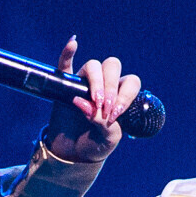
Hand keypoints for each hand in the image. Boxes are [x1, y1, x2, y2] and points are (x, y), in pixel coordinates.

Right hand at [42, 35, 141, 164]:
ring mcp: (85, 83)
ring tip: (93, 101)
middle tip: (104, 107)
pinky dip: (68, 52)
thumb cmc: (95, 144)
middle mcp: (105, 84)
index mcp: (121, 95)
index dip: (125, 95)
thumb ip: (104, 124)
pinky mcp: (66, 85)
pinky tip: (73, 44)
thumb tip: (89, 106)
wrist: (72, 153)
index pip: (130, 82)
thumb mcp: (108, 139)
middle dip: (111, 87)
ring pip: (93, 65)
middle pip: (113, 67)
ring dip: (96, 80)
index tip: (115, 114)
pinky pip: (65, 64)